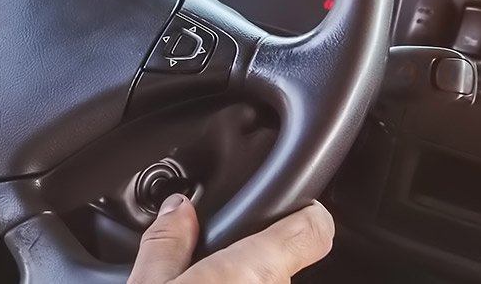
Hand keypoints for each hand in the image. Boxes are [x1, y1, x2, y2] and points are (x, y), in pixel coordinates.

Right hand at [128, 195, 335, 283]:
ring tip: (202, 283)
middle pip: (283, 259)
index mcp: (253, 271)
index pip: (315, 227)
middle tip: (214, 257)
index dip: (308, 211)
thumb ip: (165, 244)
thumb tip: (177, 211)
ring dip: (246, 281)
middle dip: (253, 253)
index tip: (295, 204)